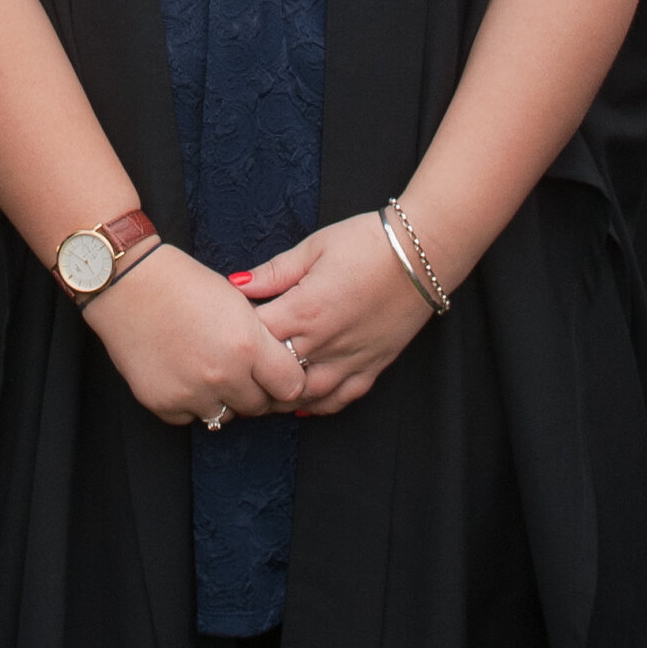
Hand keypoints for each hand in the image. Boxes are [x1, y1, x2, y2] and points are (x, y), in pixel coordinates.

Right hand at [82, 242, 307, 425]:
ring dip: (223, 399)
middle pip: (259, 406)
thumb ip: (262, 341)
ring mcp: (191, 392)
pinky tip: (181, 374)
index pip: (291, 386)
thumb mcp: (237, 303)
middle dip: (256, 391)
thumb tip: (279, 370)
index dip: (287, 380)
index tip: (278, 374)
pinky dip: (190, 402)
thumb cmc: (184, 284)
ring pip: (225, 416)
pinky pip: (190, 417)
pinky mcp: (163, 403)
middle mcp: (223, 374)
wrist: (128, 284)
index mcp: (248, 344)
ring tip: (207, 370)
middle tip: (240, 371)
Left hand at [232, 213, 439, 414]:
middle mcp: (324, 342)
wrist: (423, 253)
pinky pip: (341, 398)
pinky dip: (318, 405)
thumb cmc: (367, 242)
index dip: (234, 337)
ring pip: (304, 396)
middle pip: (273, 375)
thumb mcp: (313, 248)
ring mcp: (350, 359)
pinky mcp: (372, 365)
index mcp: (304, 310)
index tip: (223, 332)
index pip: (254, 338)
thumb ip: (272, 272)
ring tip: (261, 392)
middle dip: (251, 375)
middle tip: (233, 370)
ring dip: (280, 397)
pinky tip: (301, 403)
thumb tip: (235, 284)